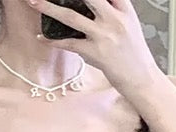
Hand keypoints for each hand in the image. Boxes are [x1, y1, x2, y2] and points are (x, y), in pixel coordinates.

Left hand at [29, 0, 160, 94]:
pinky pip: (69, 44)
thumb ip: (112, 9)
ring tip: (33, 2)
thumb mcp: (129, 24)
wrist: (142, 79)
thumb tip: (89, 3)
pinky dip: (53, 41)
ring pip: (71, 17)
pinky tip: (41, 37)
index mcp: (123, 8)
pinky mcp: (96, 53)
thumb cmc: (134, 53)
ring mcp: (104, 36)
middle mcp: (114, 19)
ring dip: (49, 8)